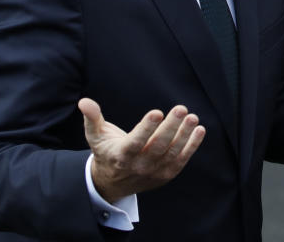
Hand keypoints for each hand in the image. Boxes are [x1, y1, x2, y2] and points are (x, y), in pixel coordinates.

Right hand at [78, 98, 205, 203]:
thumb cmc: (106, 151)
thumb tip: (83, 102)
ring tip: (193, 118)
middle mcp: (138, 166)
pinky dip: (192, 146)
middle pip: (157, 146)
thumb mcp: (95, 136)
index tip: (156, 112)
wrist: (113, 183)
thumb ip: (92, 118)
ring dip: (184, 135)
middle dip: (171, 127)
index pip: (135, 142)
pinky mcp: (166, 174)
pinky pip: (181, 160)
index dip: (146, 128)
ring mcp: (153, 172)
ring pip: (172, 153)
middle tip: (181, 109)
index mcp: (120, 155)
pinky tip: (199, 130)